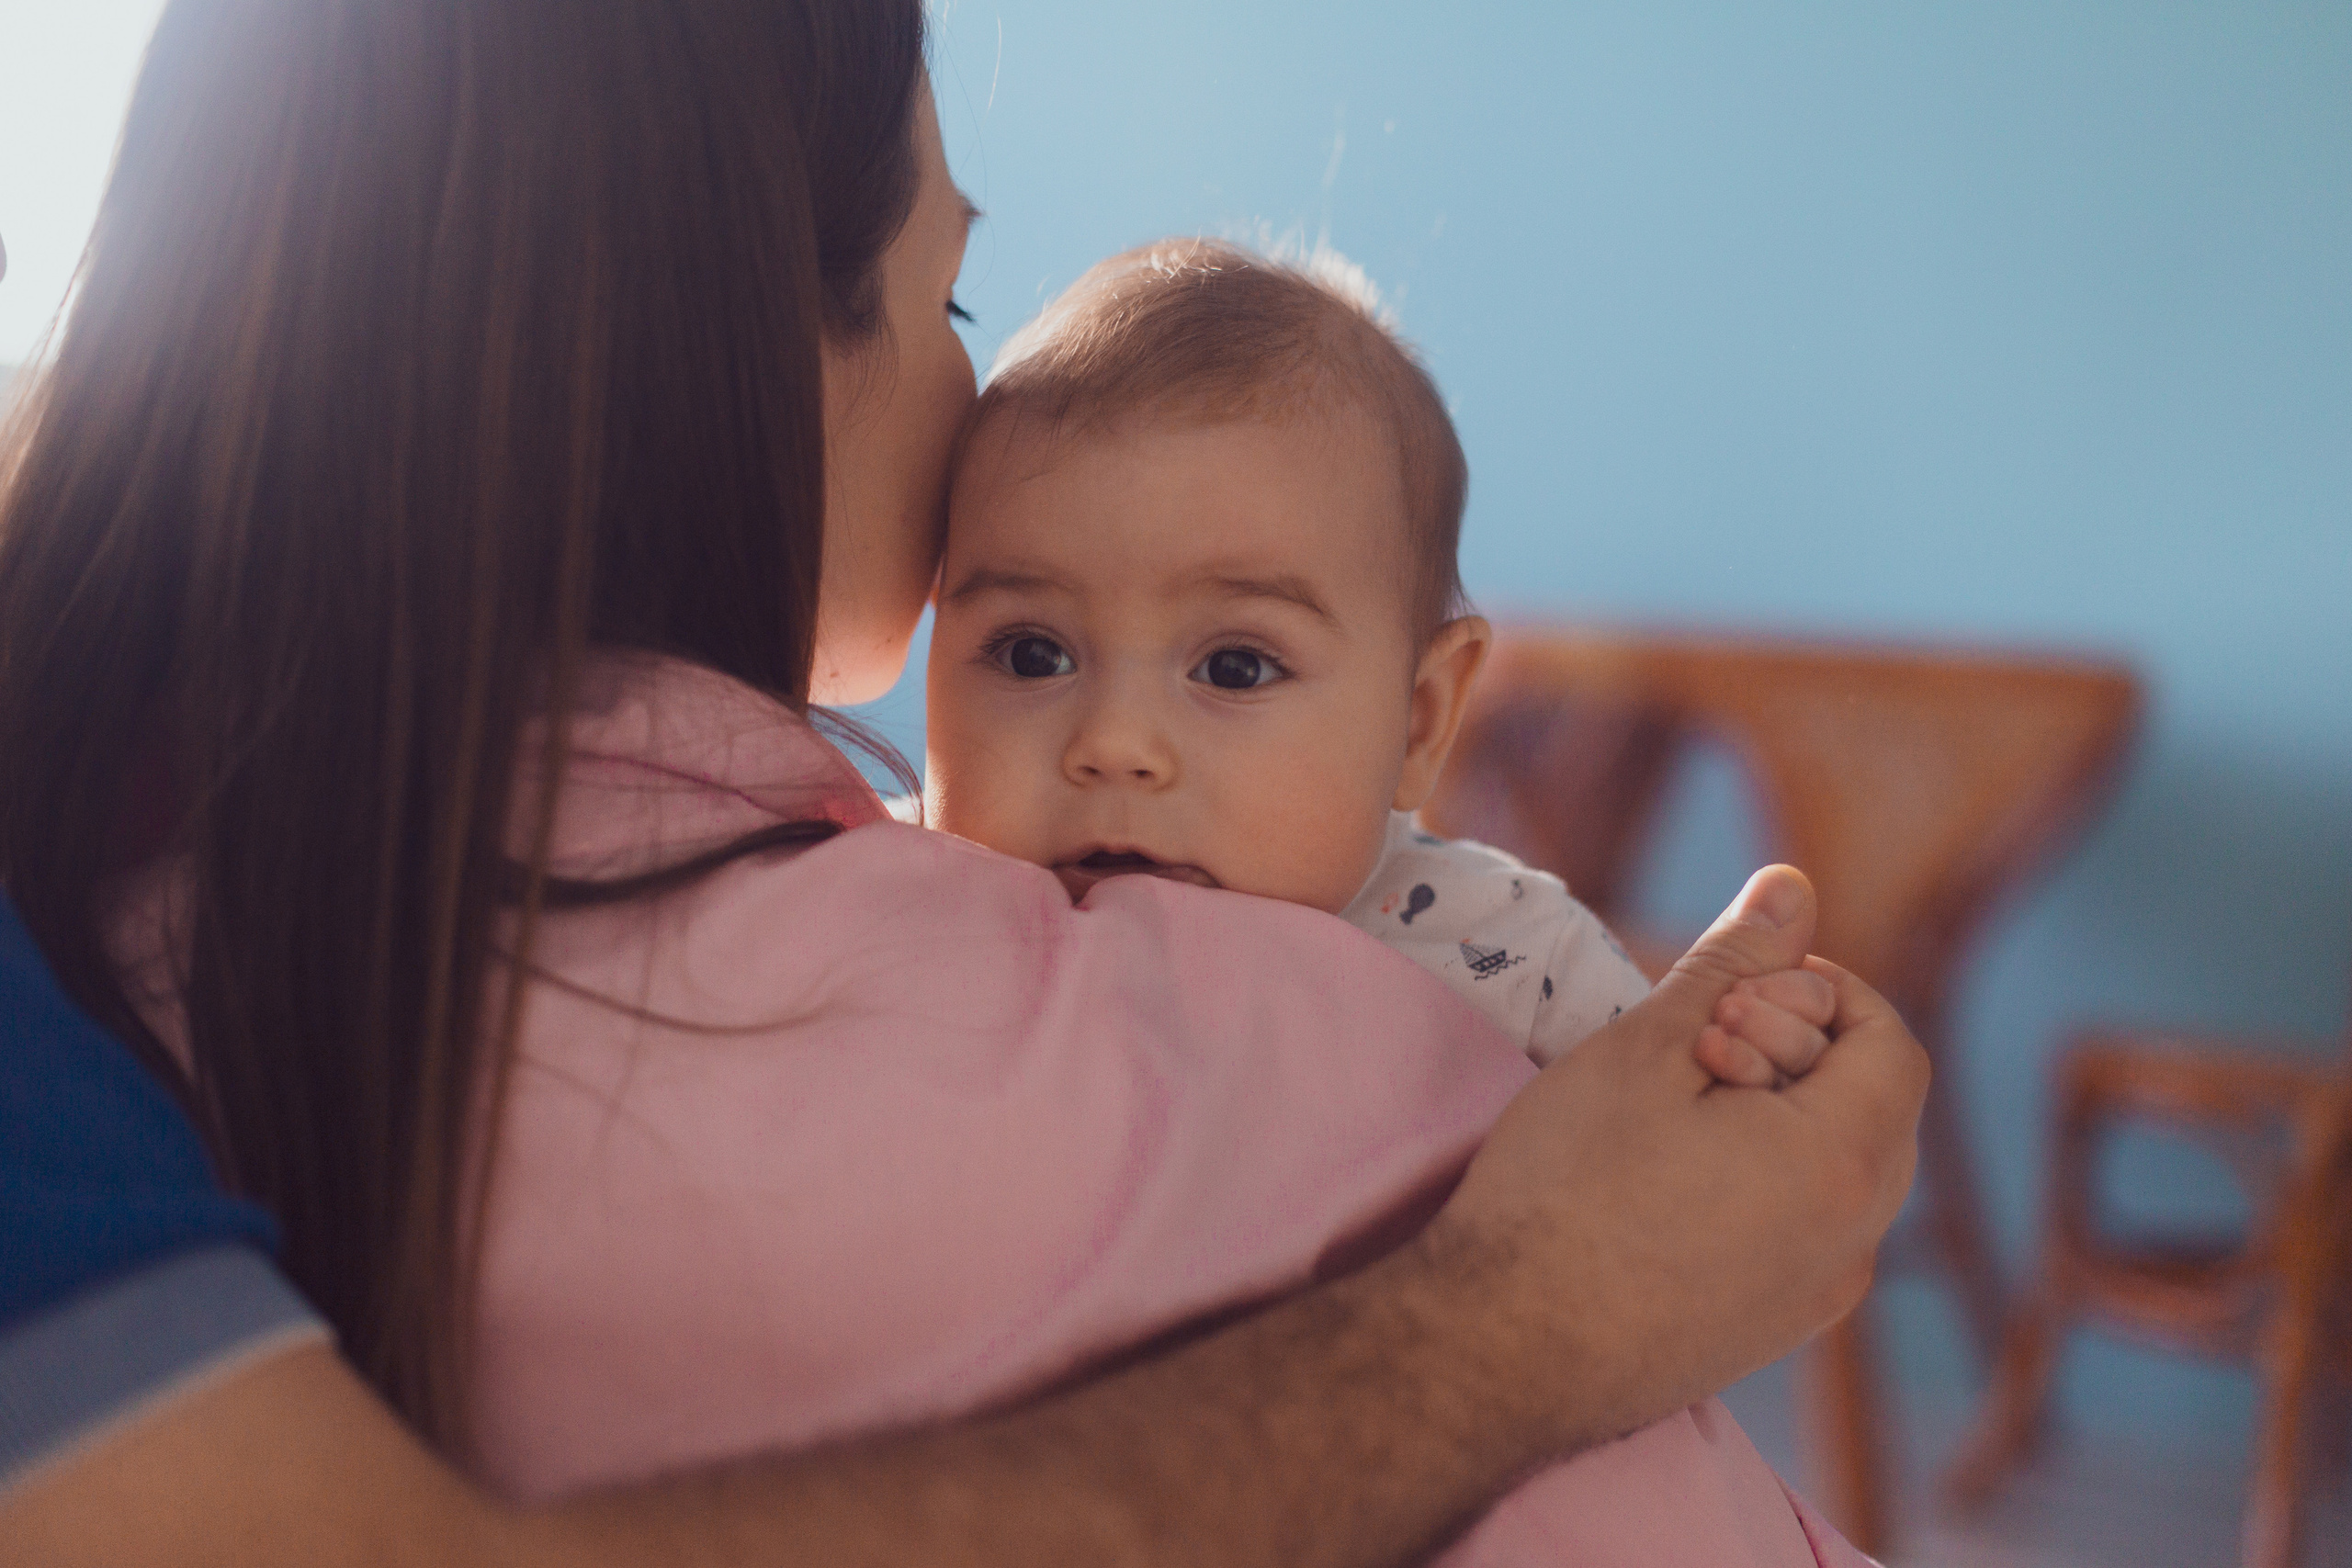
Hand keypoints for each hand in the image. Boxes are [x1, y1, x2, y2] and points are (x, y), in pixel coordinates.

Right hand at [1415, 864, 1927, 1453]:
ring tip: (1674, 1110)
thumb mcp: (1646, 1050)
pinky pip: (1803, 1230)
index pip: (1892, 1043)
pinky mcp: (1770, 1333)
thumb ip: (1733, 963)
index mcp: (1842, 1164)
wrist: (1501, 1348)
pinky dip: (1761, 1179)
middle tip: (1694, 1046)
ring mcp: (1815, 1300)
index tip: (1729, 993)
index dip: (1820, 992)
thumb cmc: (1566, 1187)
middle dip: (1797, 1048)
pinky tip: (1666, 1177)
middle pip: (1873, 1105)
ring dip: (1777, 1114)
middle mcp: (1855, 1242)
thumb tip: (1794, 884)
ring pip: (1837, 1170)